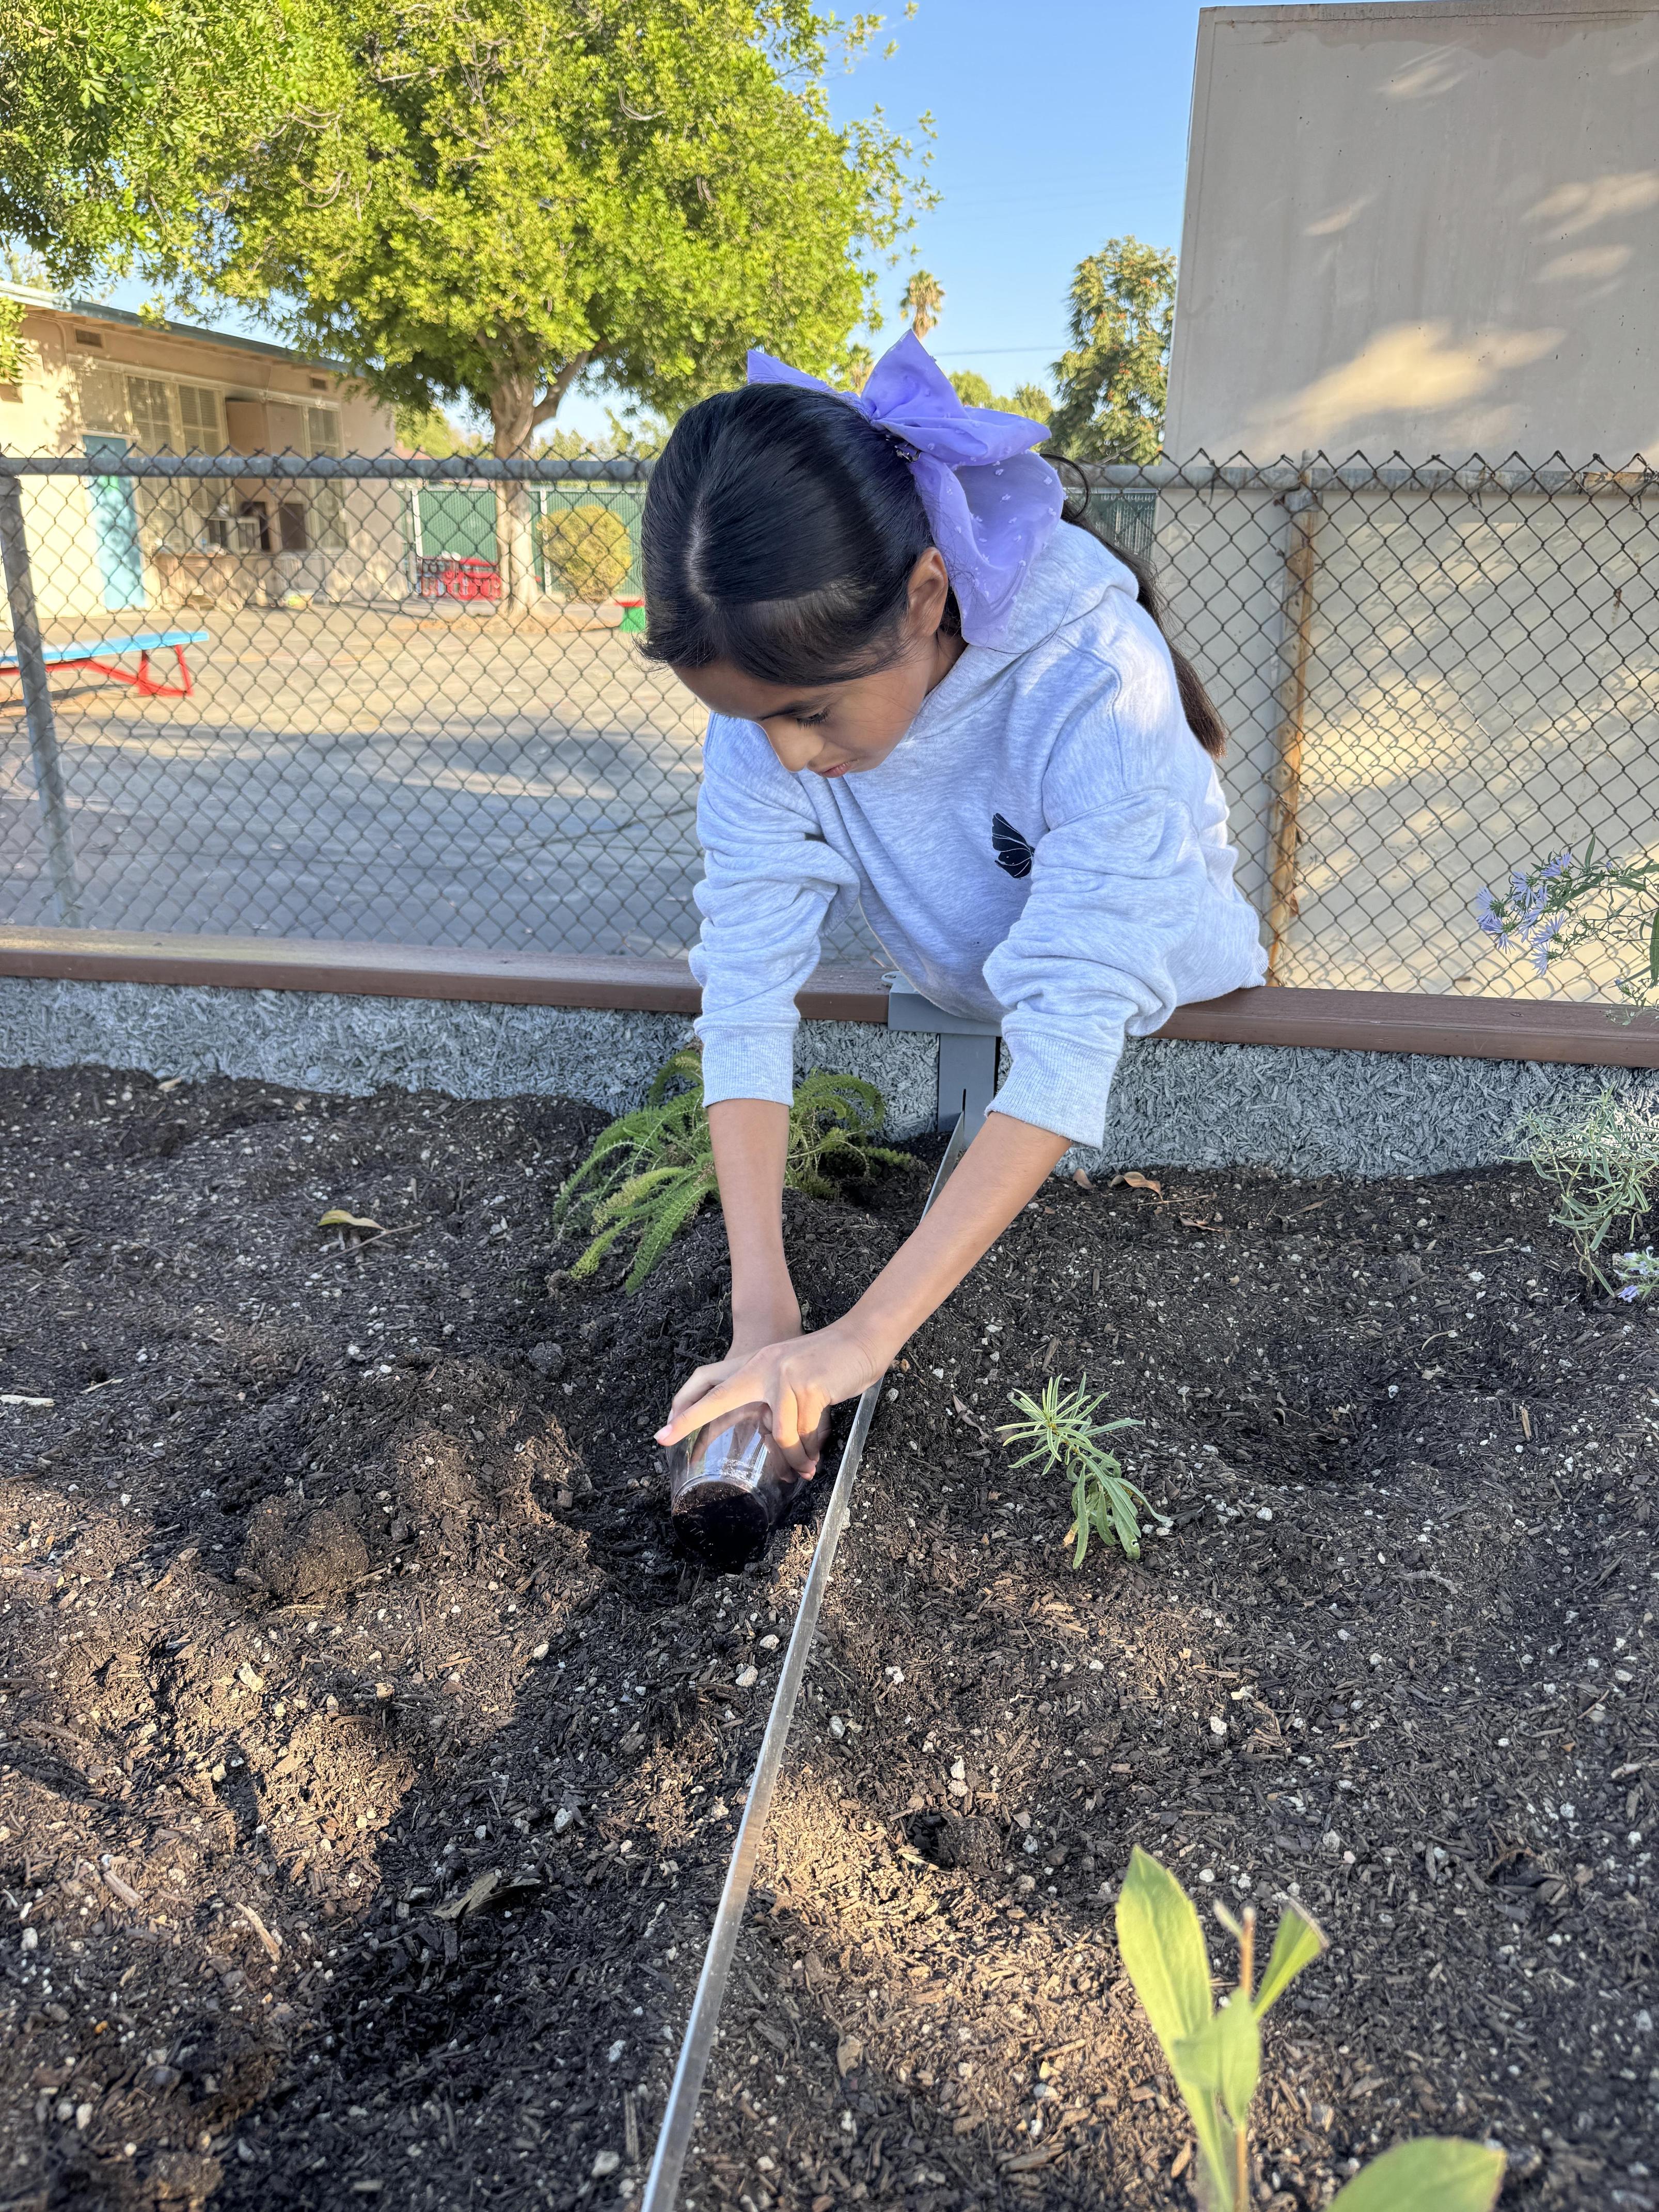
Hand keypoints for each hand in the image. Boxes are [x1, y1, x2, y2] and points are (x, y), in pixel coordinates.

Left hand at [655, 1320, 885, 1476]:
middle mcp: (763, 1367)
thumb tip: (775, 1440)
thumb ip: (776, 1400)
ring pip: (781, 1432)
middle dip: (690, 1419)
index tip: (662, 1433)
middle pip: (720, 1398)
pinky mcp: (809, 1386)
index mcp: (757, 1365)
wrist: (862, 1337)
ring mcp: (785, 1375)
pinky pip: (804, 1431)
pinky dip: (809, 1450)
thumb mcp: (792, 1374)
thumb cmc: (829, 1362)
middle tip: (665, 1440)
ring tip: (803, 1470)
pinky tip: (814, 1459)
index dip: (686, 1409)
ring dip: (794, 1456)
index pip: (712, 1386)